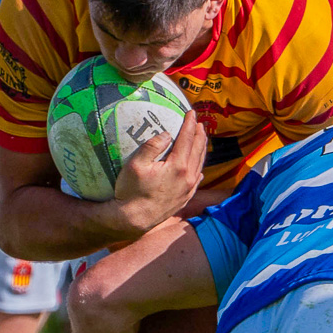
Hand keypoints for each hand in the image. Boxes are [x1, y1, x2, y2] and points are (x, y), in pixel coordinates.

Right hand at [111, 112, 207, 235]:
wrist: (134, 220)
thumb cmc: (131, 192)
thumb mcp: (135, 165)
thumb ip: (152, 146)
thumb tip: (167, 134)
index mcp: (178, 166)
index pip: (187, 139)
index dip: (190, 124)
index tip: (191, 112)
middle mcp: (188, 177)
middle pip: (197, 150)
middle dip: (199, 134)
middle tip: (198, 122)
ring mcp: (188, 189)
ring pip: (200, 164)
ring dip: (201, 149)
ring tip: (200, 138)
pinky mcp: (185, 198)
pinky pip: (197, 179)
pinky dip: (199, 168)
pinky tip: (199, 167)